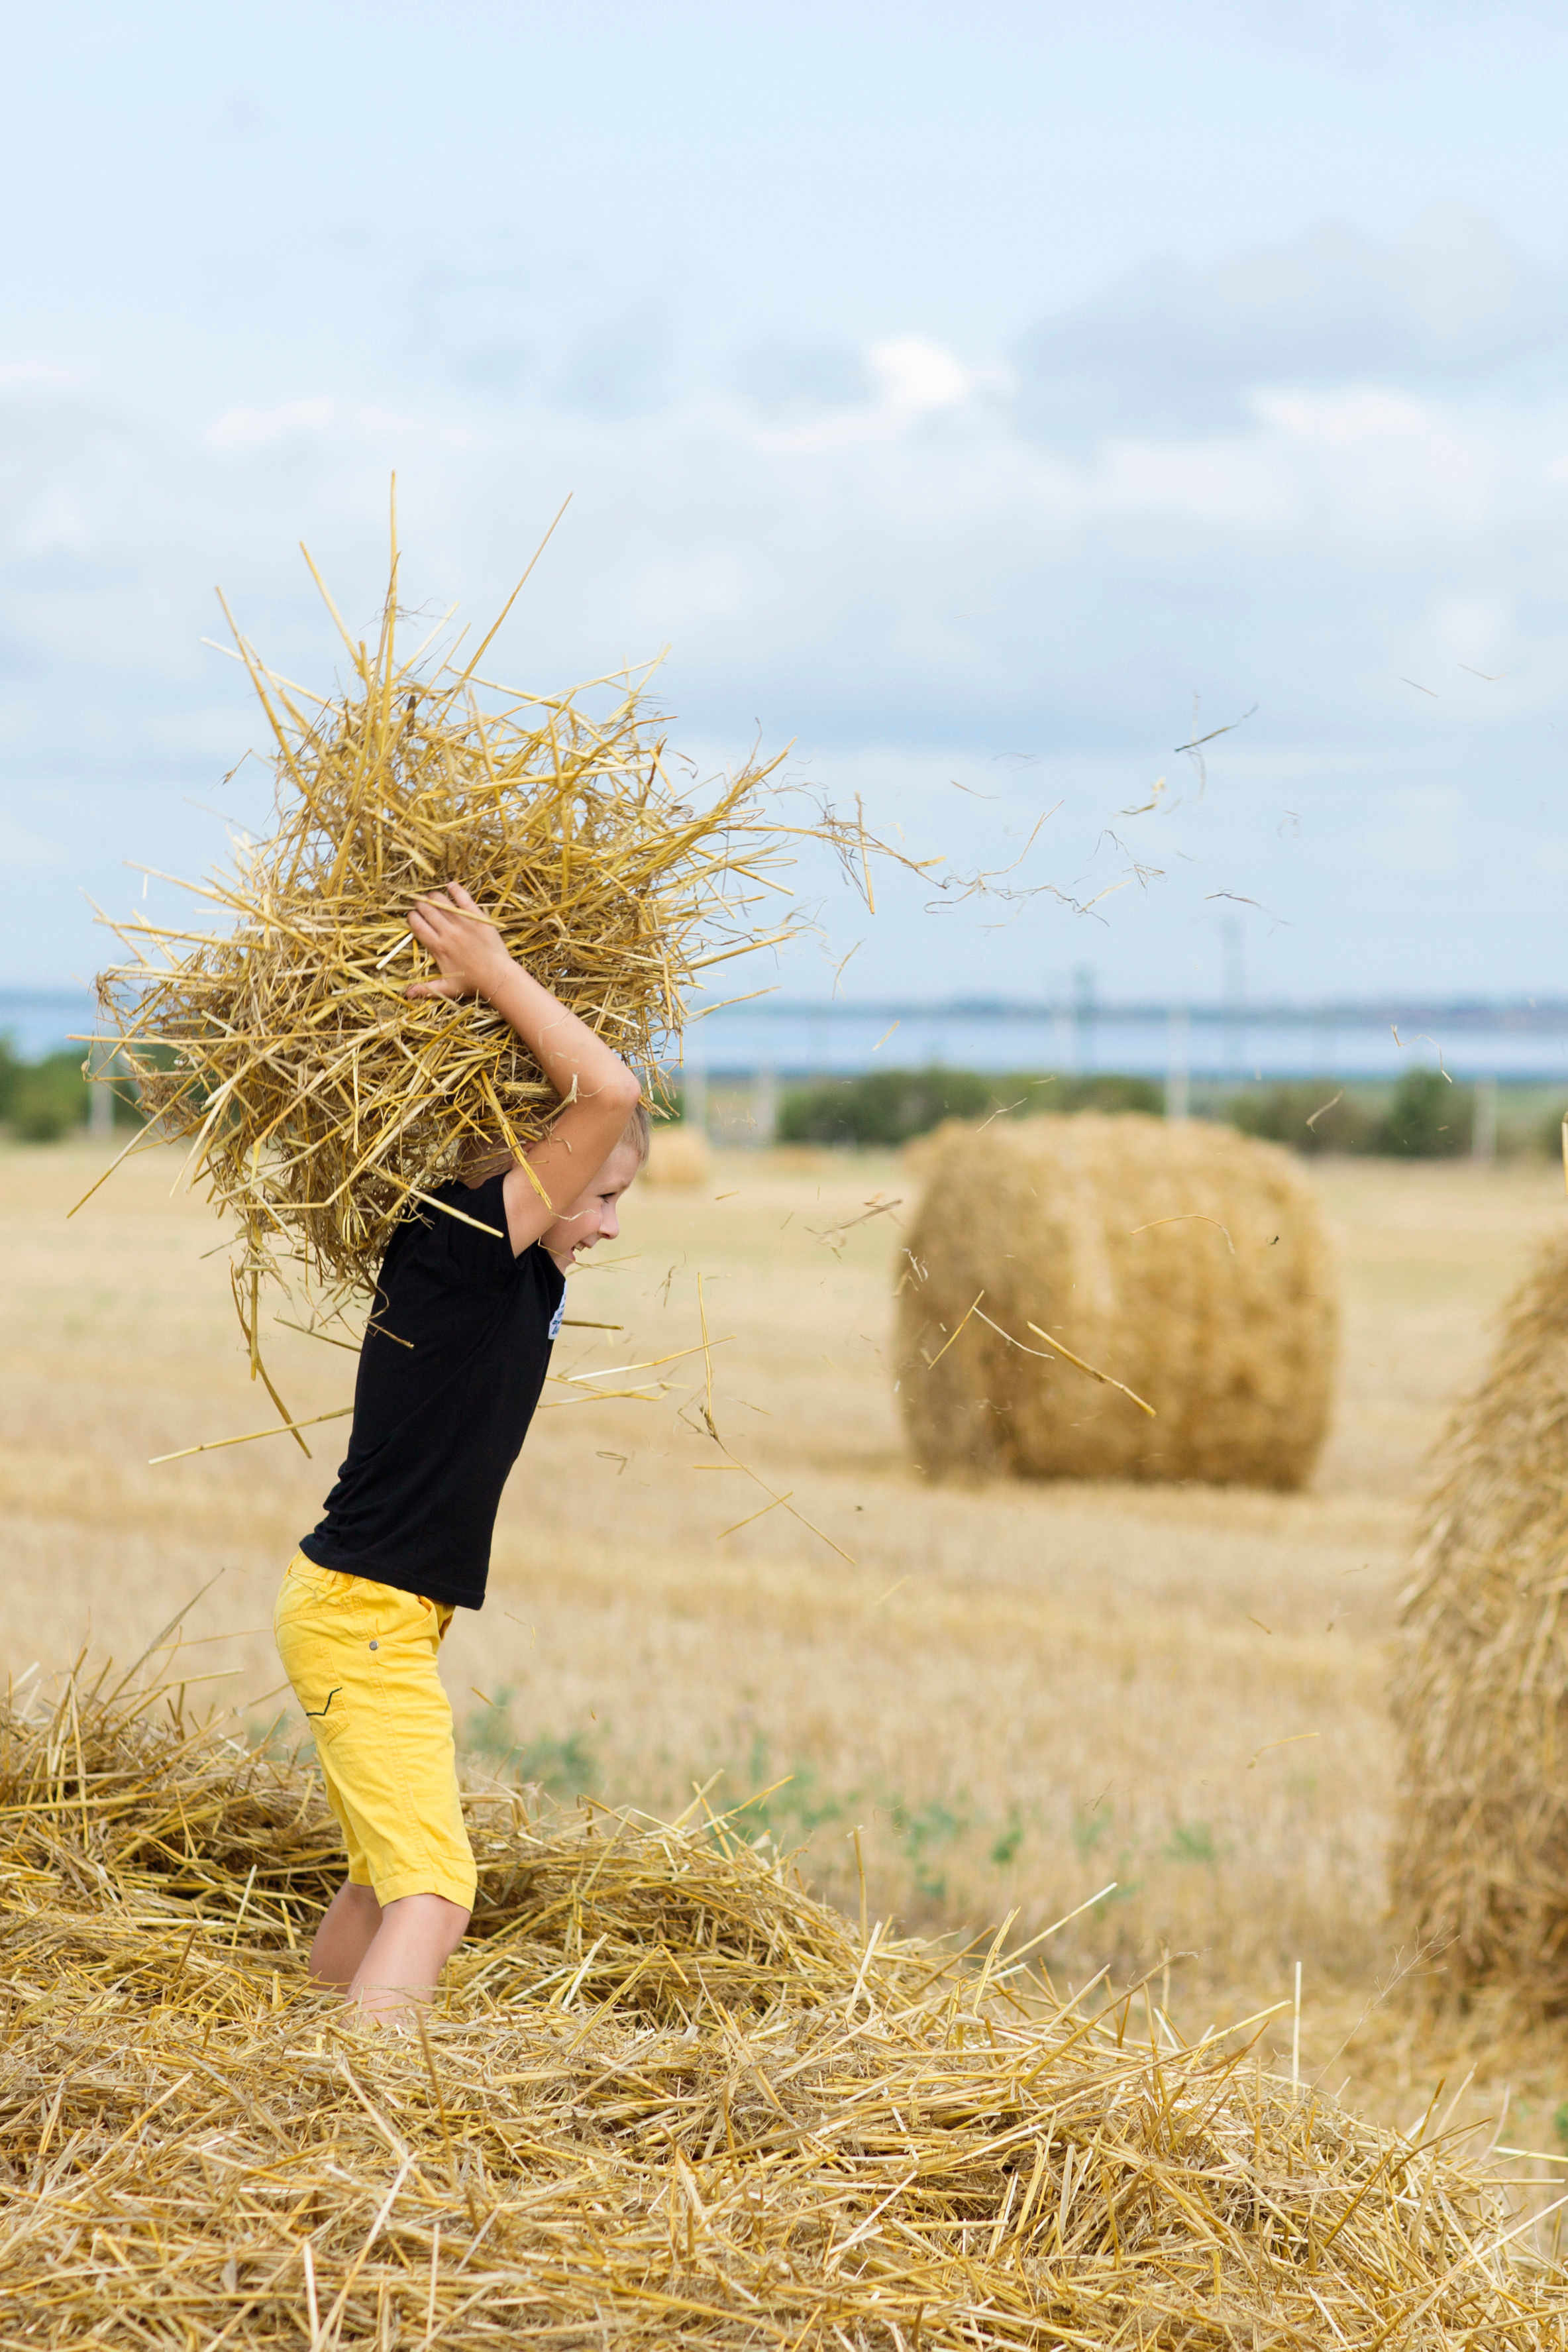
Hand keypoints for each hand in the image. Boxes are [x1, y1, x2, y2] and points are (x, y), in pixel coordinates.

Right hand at [404, 882, 515, 1003]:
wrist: (498, 977)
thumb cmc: (473, 984)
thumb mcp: (447, 988)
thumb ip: (426, 989)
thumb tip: (406, 994)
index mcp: (438, 947)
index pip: (418, 926)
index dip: (412, 918)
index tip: (412, 916)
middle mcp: (448, 932)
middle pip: (427, 911)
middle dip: (420, 904)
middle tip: (420, 903)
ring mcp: (463, 923)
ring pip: (442, 902)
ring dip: (434, 897)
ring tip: (432, 896)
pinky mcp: (477, 918)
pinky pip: (464, 899)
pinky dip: (456, 891)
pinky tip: (451, 885)